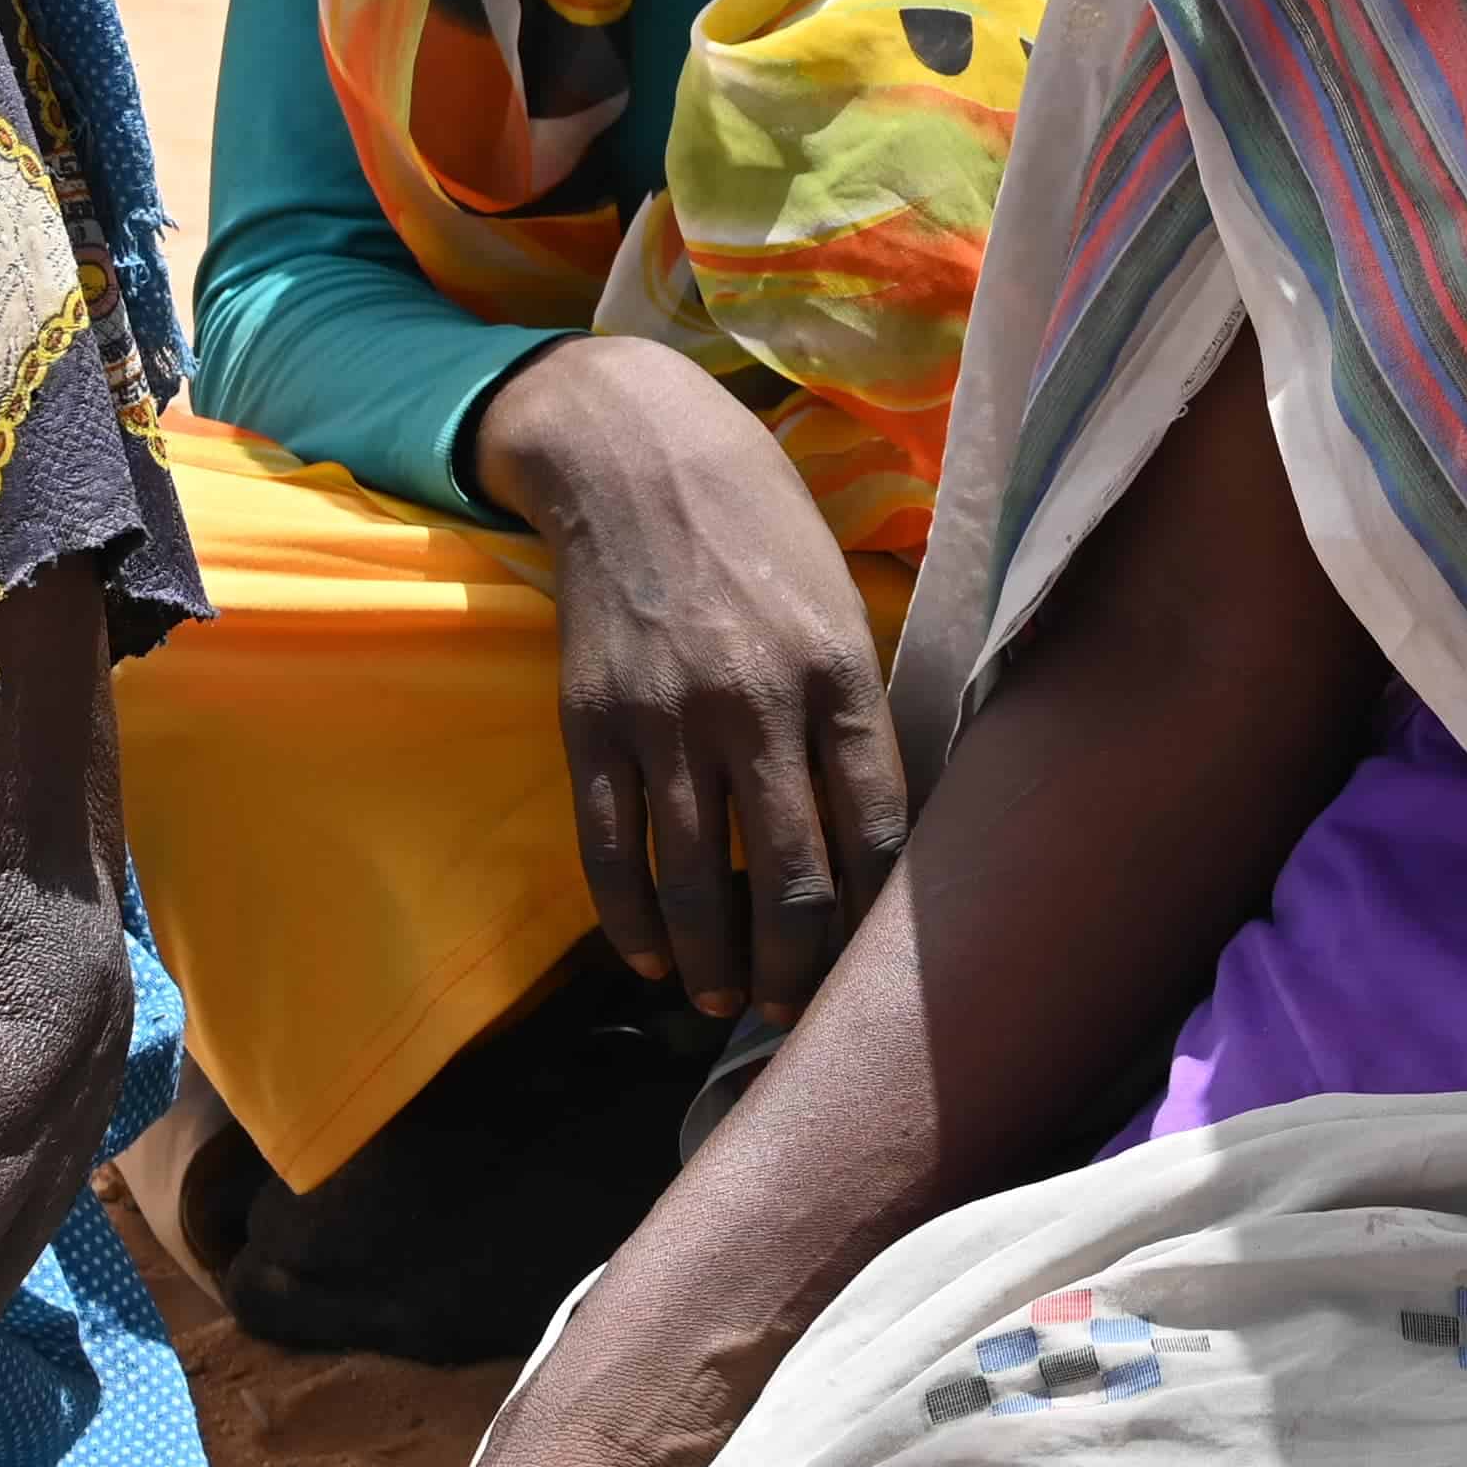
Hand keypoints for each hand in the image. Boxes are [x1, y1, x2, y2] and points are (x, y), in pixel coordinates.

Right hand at [478, 337, 907, 1021]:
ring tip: (726, 999)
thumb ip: (857, 704)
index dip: (874, 918)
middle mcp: (755, 705)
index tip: (872, 967)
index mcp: (837, 672)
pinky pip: (611, 849)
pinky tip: (652, 956)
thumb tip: (876, 822)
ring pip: (694, 880)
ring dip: (714, 960)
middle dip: (795, 966)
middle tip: (793, 1009)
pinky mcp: (590, 723)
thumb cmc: (761, 525)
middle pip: (788, 876)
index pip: (874, 828)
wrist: (634, 456)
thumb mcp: (840, 598)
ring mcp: (665, 719)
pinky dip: (631, 917)